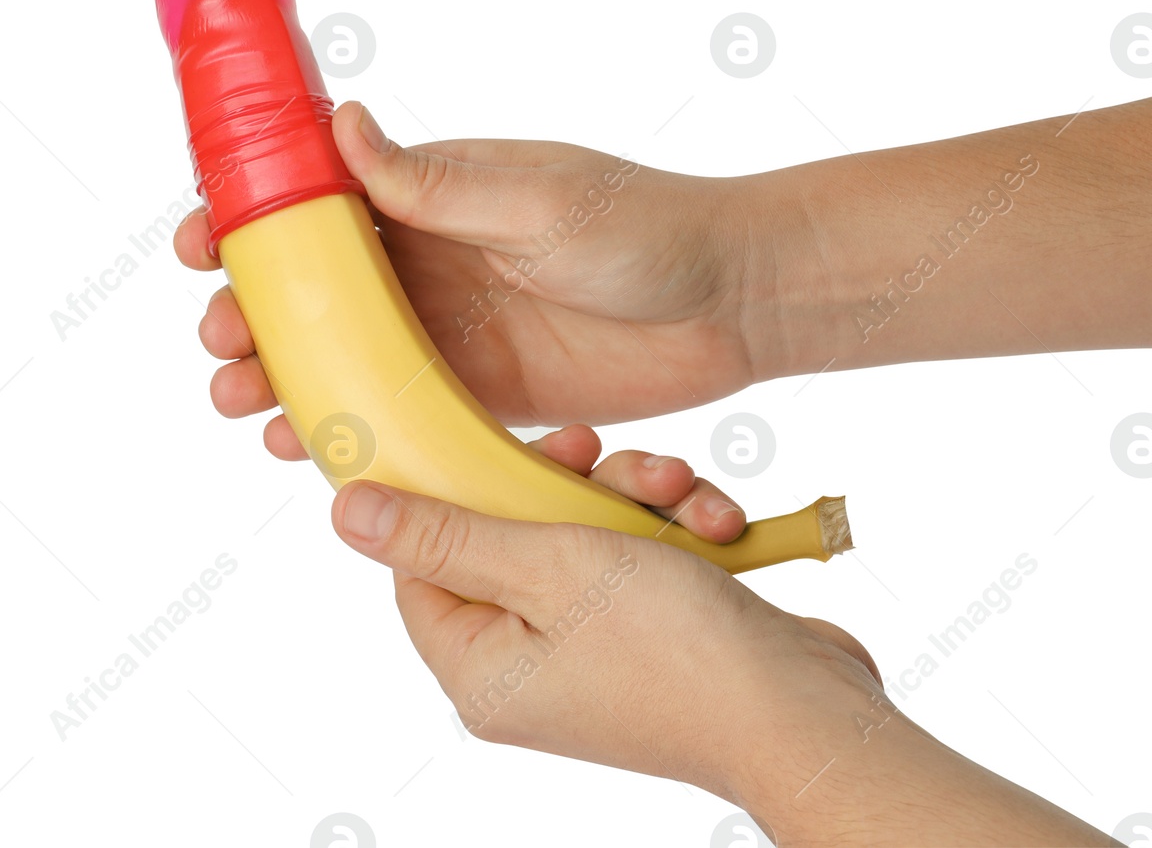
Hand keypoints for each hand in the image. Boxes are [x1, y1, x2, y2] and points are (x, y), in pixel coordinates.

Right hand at [176, 101, 766, 427]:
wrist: (731, 303)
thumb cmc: (646, 228)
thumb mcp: (538, 198)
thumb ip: (436, 180)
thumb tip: (340, 124)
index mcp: (431, 194)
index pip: (317, 200)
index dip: (251, 220)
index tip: (203, 244)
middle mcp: (427, 262)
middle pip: (311, 289)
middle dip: (252, 312)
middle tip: (223, 343)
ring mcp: (448, 332)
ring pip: (339, 357)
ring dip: (282, 376)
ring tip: (242, 404)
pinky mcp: (478, 393)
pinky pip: (394, 413)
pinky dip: (344, 428)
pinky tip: (305, 449)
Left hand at [331, 483, 1115, 847]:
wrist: (805, 713)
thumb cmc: (677, 653)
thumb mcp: (549, 567)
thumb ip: (447, 533)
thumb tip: (346, 512)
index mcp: (479, 665)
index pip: (422, 562)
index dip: (452, 491)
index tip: (489, 438)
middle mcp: (526, 664)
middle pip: (509, 534)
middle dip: (566, 482)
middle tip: (593, 451)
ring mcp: (591, 650)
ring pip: (583, 532)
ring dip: (635, 497)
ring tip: (679, 494)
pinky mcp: (650, 633)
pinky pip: (637, 555)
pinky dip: (673, 529)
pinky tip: (715, 522)